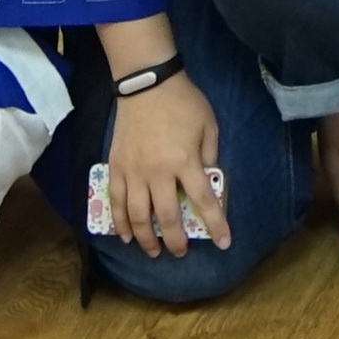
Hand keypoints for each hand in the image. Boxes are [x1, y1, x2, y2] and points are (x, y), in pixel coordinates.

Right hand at [101, 77, 225, 256]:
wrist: (146, 84)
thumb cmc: (183, 103)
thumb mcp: (208, 126)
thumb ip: (210, 156)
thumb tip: (208, 181)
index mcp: (185, 161)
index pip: (204, 201)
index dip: (215, 224)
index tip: (223, 243)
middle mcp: (158, 172)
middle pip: (166, 216)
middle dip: (175, 240)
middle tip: (179, 254)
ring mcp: (133, 171)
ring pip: (136, 215)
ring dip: (145, 238)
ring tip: (152, 252)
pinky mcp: (116, 166)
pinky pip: (115, 201)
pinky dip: (119, 221)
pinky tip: (125, 235)